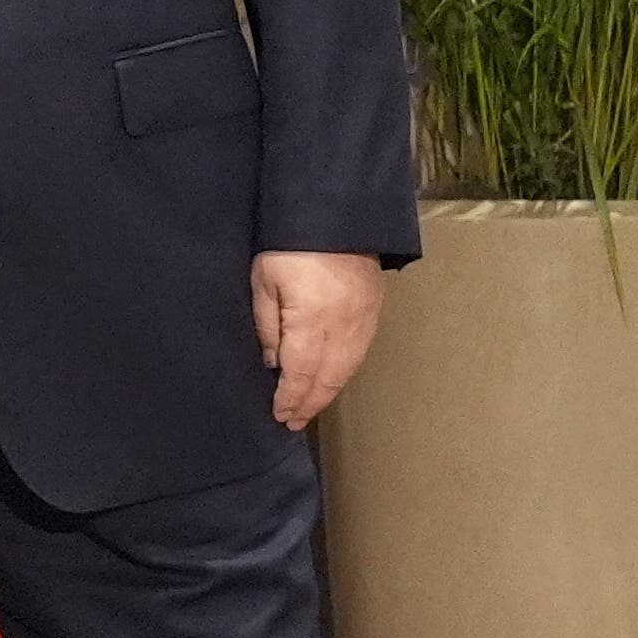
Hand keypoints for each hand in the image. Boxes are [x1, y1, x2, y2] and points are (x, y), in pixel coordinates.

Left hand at [251, 249, 384, 429]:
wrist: (337, 215)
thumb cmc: (289, 244)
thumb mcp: (264, 279)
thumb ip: (268, 324)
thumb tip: (273, 362)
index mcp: (311, 319)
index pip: (301, 372)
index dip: (291, 397)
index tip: (280, 414)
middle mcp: (342, 327)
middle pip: (327, 378)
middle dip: (309, 403)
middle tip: (293, 422)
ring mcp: (362, 321)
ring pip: (346, 369)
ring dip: (327, 392)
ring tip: (310, 408)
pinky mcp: (373, 312)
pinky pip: (359, 353)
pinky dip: (344, 373)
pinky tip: (332, 380)